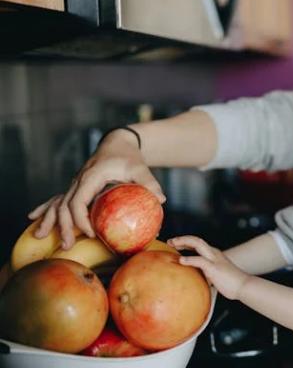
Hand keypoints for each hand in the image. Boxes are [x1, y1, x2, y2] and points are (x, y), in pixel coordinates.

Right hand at [28, 131, 165, 248]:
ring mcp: (76, 183)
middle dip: (64, 226)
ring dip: (51, 220)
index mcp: (92, 176)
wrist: (117, 143)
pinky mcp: (77, 186)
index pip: (79, 200)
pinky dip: (46, 208)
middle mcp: (79, 180)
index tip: (91, 233)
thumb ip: (149, 183)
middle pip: (64, 205)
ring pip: (57, 203)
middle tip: (68, 246)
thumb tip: (161, 200)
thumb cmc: (129, 156)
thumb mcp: (140, 168)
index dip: (81, 218)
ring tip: (41, 236)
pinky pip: (58, 199)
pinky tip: (34, 218)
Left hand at [168, 236, 249, 300]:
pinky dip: (189, 259)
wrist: (243, 285)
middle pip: (196, 240)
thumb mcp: (216, 276)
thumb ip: (206, 276)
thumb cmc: (231, 283)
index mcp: (214, 254)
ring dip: (183, 241)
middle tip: (169, 241)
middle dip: (182, 239)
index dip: (186, 242)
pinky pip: (199, 260)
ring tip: (172, 243)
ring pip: (197, 243)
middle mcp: (213, 253)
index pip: (198, 244)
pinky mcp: (214, 267)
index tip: (174, 244)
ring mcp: (214, 259)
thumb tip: (196, 281)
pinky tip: (181, 260)